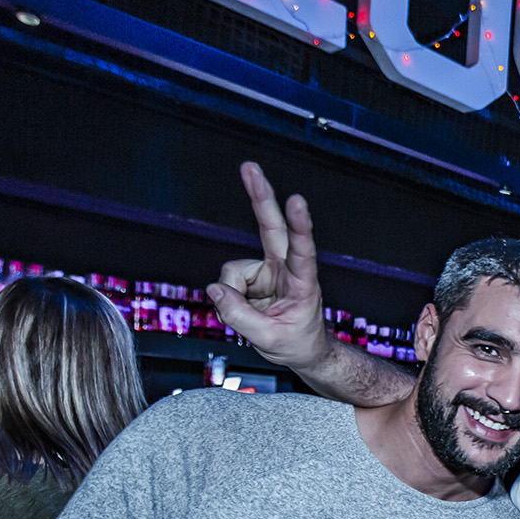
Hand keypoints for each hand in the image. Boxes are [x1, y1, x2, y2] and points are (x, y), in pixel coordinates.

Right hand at [204, 162, 330, 370]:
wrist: (302, 350)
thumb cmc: (297, 343)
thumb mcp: (269, 339)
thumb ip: (239, 316)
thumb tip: (215, 289)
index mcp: (304, 282)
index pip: (303, 251)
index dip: (299, 226)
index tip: (297, 202)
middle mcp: (286, 267)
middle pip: (271, 227)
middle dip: (260, 196)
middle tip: (250, 167)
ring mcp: (268, 269)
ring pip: (233, 272)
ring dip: (232, 295)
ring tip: (250, 316)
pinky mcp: (253, 275)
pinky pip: (227, 282)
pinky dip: (228, 298)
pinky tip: (244, 308)